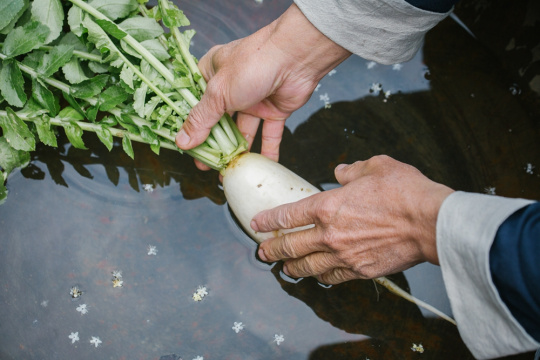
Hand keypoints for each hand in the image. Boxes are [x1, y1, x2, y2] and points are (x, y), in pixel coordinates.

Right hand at [175, 4, 349, 169]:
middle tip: (206, 165)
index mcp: (212, 74)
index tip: (185, 147)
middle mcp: (232, 88)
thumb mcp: (219, 93)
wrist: (297, 56)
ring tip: (229, 171)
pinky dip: (267, 150)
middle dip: (214, 144)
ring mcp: (254, 99)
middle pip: (219, 121)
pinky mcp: (275, 109)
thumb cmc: (252, 64)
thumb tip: (183, 141)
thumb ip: (201, 120)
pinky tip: (261, 167)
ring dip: (237, 151)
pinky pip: (269, 134)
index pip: (195, 104)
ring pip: (243, 130)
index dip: (190, 126)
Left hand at [251, 155, 453, 283]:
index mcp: (327, 206)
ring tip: (284, 268)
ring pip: (307, 267)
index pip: (288, 216)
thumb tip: (340, 171)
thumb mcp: (375, 166)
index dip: (268, 220)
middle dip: (271, 250)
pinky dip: (321, 277)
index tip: (257, 223)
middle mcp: (329, 235)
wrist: (430, 222)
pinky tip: (318, 276)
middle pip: (290, 247)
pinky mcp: (360, 271)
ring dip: (292, 268)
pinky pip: (332, 278)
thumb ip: (352, 170)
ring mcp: (344, 256)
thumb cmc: (404, 192)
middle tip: (262, 252)